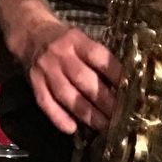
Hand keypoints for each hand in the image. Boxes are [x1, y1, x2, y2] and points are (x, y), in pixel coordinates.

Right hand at [10, 13, 121, 133]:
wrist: (30, 32)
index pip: (98, 57)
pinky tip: (72, 129)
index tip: (131, 92)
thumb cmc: (65, 40)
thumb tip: (124, 84)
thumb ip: (97, 59)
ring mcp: (45, 69)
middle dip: (104, 101)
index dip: (116, 74)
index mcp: (76, 40)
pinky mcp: (34, 82)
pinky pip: (45, 102)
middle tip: (121, 119)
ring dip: (86, 113)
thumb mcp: (82, 40)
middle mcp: (60, 54)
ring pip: (66, 94)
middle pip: (83, 79)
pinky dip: (58, 117)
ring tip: (104, 128)